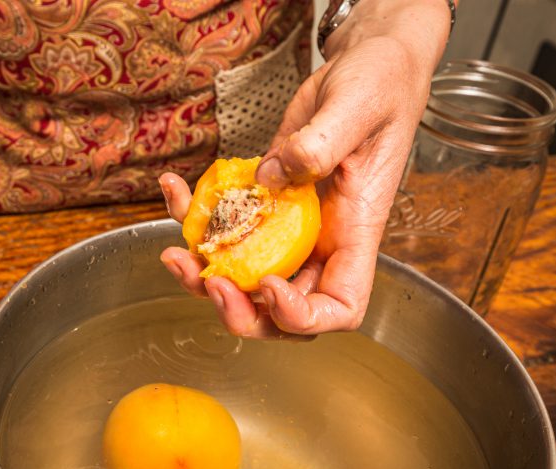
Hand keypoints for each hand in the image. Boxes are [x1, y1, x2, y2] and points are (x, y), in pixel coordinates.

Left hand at [159, 0, 451, 338]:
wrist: (363, 66)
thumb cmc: (380, 85)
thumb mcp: (358, 106)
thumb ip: (321, 142)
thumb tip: (270, 177)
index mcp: (355, 232)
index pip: (339, 307)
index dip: (301, 316)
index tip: (268, 285)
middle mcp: (321, 242)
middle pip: (282, 311)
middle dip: (242, 312)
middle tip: (210, 282)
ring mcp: (287, 227)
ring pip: (244, 280)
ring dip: (204, 278)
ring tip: (175, 253)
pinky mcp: (261, 204)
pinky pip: (223, 229)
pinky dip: (192, 219)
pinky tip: (175, 190)